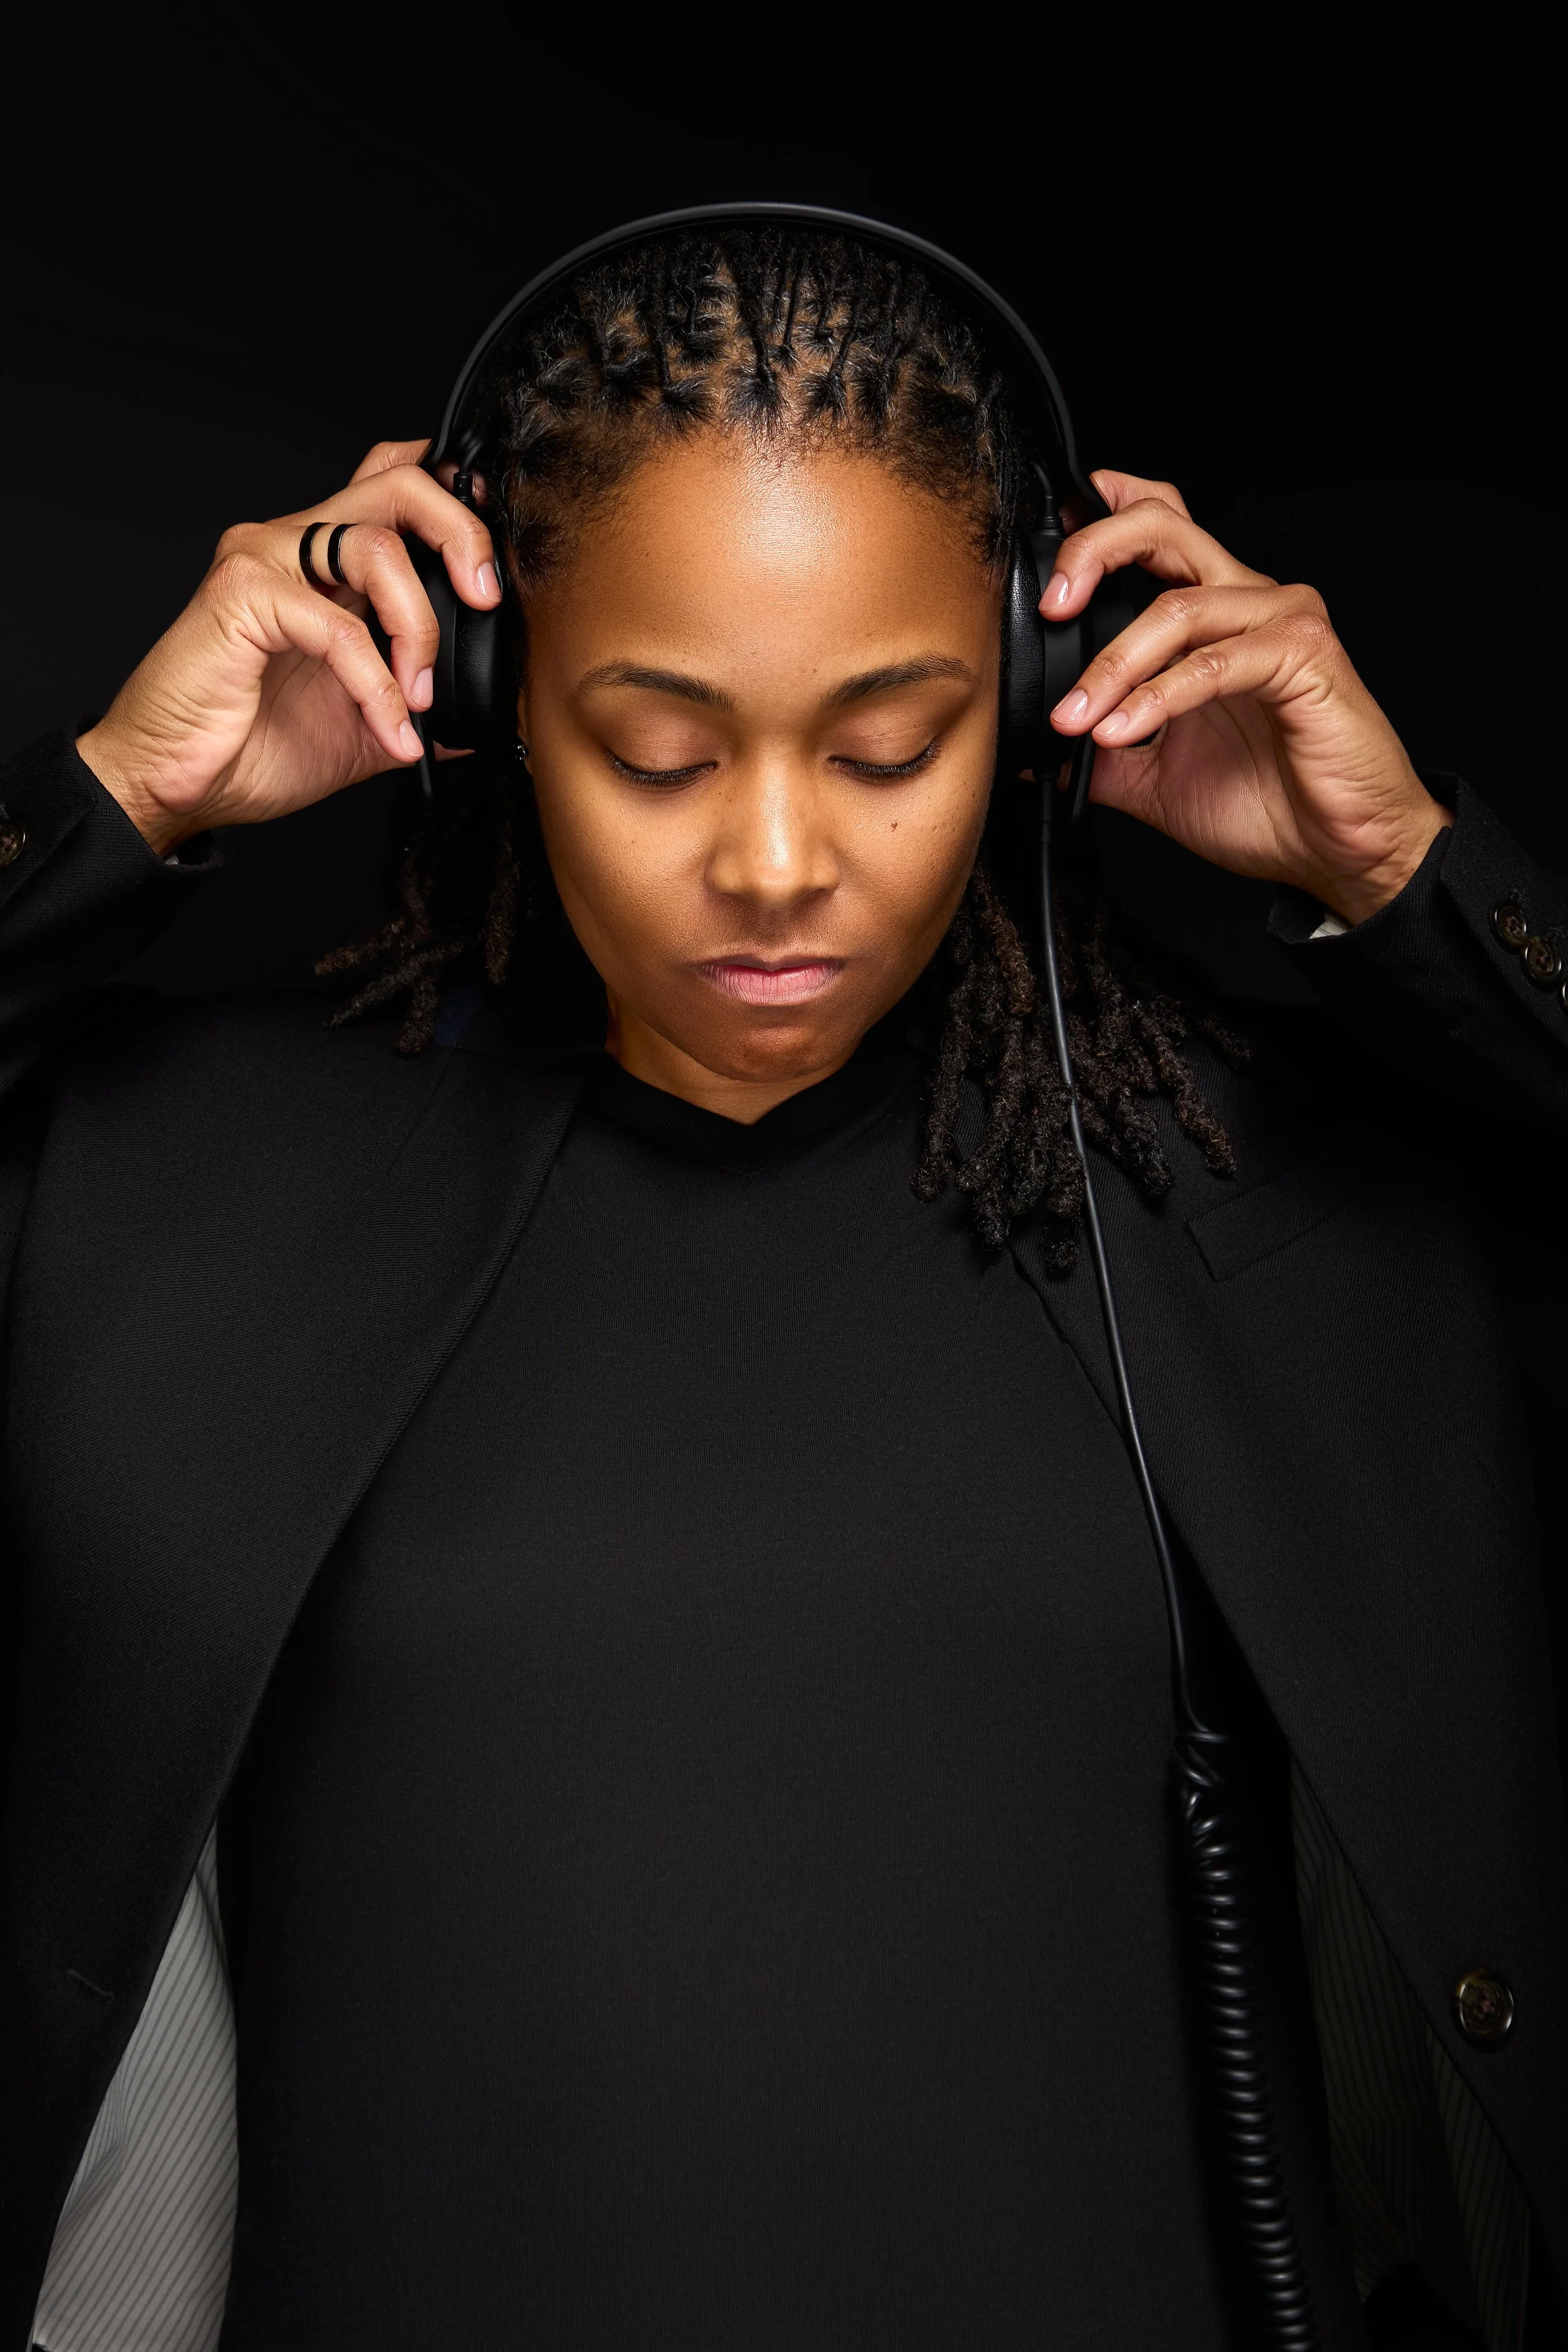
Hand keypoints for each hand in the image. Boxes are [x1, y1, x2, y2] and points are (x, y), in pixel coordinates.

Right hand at [76, 440, 501, 855]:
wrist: (176, 786)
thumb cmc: (250, 749)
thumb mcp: (365, 730)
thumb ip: (419, 708)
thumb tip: (479, 717)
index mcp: (325, 565)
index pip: (393, 488)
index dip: (454, 503)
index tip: (493, 566)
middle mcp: (295, 545)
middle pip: (397, 484)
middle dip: (461, 533)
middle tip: (484, 600)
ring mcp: (264, 561)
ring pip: (376, 545)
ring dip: (420, 627)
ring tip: (422, 696)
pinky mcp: (240, 596)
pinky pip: (338, 627)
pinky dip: (378, 685)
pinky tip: (390, 730)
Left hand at [1043, 471, 1450, 924]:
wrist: (1340, 852)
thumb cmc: (1268, 806)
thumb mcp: (1152, 780)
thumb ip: (1098, 753)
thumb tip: (1034, 749)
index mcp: (1211, 616)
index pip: (1154, 533)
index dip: (1096, 526)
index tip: (1044, 570)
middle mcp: (1246, 600)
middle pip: (1164, 527)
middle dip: (1093, 554)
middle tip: (1053, 610)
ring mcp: (1280, 620)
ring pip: (1178, 605)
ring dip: (1112, 663)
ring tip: (1075, 717)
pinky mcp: (1305, 655)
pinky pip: (1214, 663)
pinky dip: (1157, 697)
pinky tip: (1121, 730)